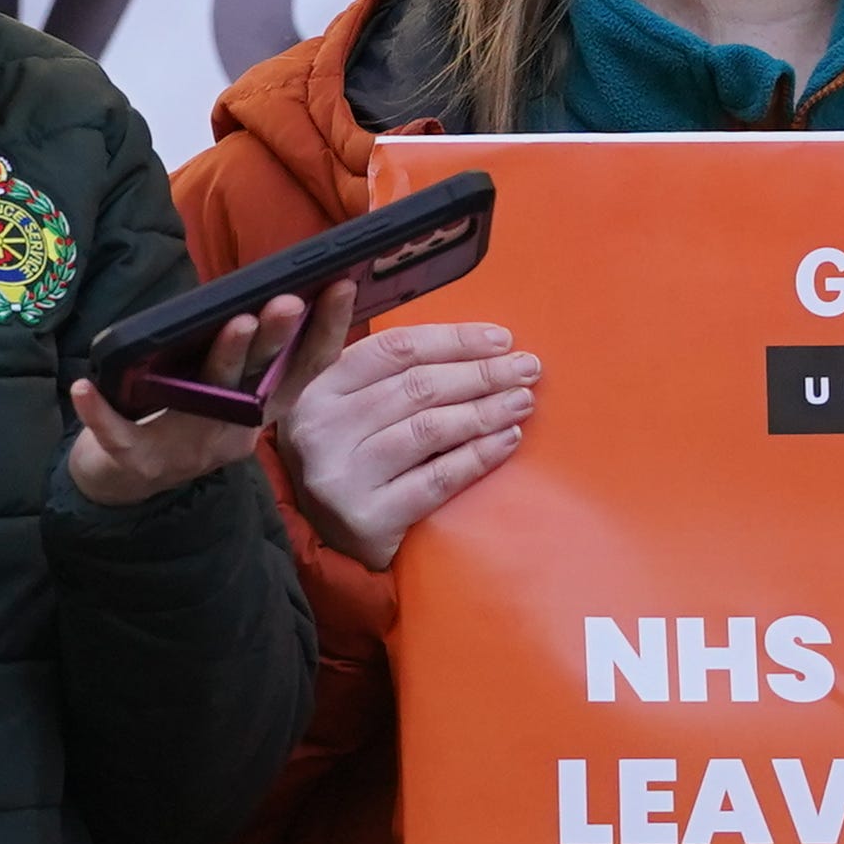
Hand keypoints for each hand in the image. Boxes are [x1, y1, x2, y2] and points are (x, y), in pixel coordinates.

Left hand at [67, 292, 315, 506]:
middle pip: (260, 380)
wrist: (128, 480)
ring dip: (224, 360)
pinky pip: (118, 435)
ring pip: (209, 400)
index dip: (328, 331)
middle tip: (288, 301)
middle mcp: (233, 430)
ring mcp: (187, 447)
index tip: (341, 286)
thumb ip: (254, 355)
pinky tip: (81, 387)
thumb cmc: (182, 418)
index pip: (305, 371)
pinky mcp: (136, 460)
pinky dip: (99, 413)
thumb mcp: (229, 392)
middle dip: (278, 338)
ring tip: (234, 322)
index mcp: (259, 409)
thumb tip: (285, 290)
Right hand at [272, 281, 541, 568]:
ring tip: (523, 400)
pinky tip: (508, 440)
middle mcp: (320, 430)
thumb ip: (371, 358)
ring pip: (429, 429)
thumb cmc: (350, 458)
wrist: (328, 542)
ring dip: (485, 411)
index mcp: (316, 389)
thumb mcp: (341, 404)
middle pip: (417, 387)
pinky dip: (477, 456)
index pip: (394, 349)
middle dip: (481, 373)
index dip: (453, 340)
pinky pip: (436, 479)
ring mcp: (341, 476)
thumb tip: (400, 300)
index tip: (501, 338)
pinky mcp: (368, 519)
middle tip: (527, 368)